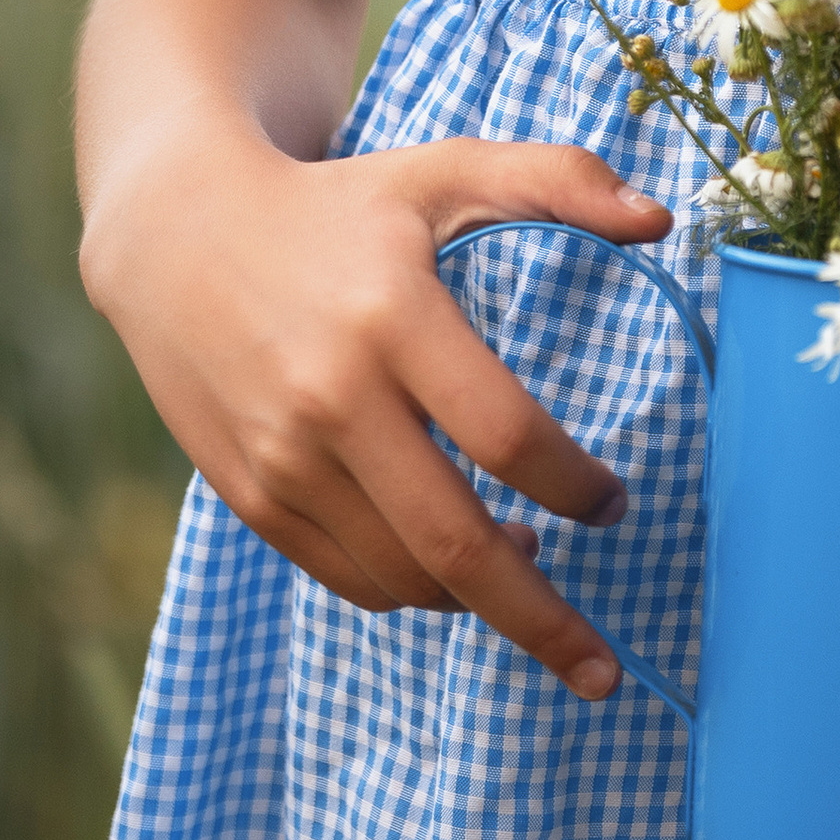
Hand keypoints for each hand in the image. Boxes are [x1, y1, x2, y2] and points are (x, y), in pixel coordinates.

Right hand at [81, 125, 671, 696]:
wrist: (178, 234)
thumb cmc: (339, 202)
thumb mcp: (446, 169)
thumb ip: (561, 180)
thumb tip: (662, 219)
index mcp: (394, 316)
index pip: (506, 435)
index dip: (576, 485)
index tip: (615, 504)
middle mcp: (333, 399)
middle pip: (457, 544)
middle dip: (543, 620)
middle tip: (606, 670)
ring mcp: (285, 457)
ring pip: (404, 577)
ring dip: (480, 600)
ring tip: (527, 566)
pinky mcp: (252, 496)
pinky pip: (349, 578)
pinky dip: (412, 592)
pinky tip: (452, 568)